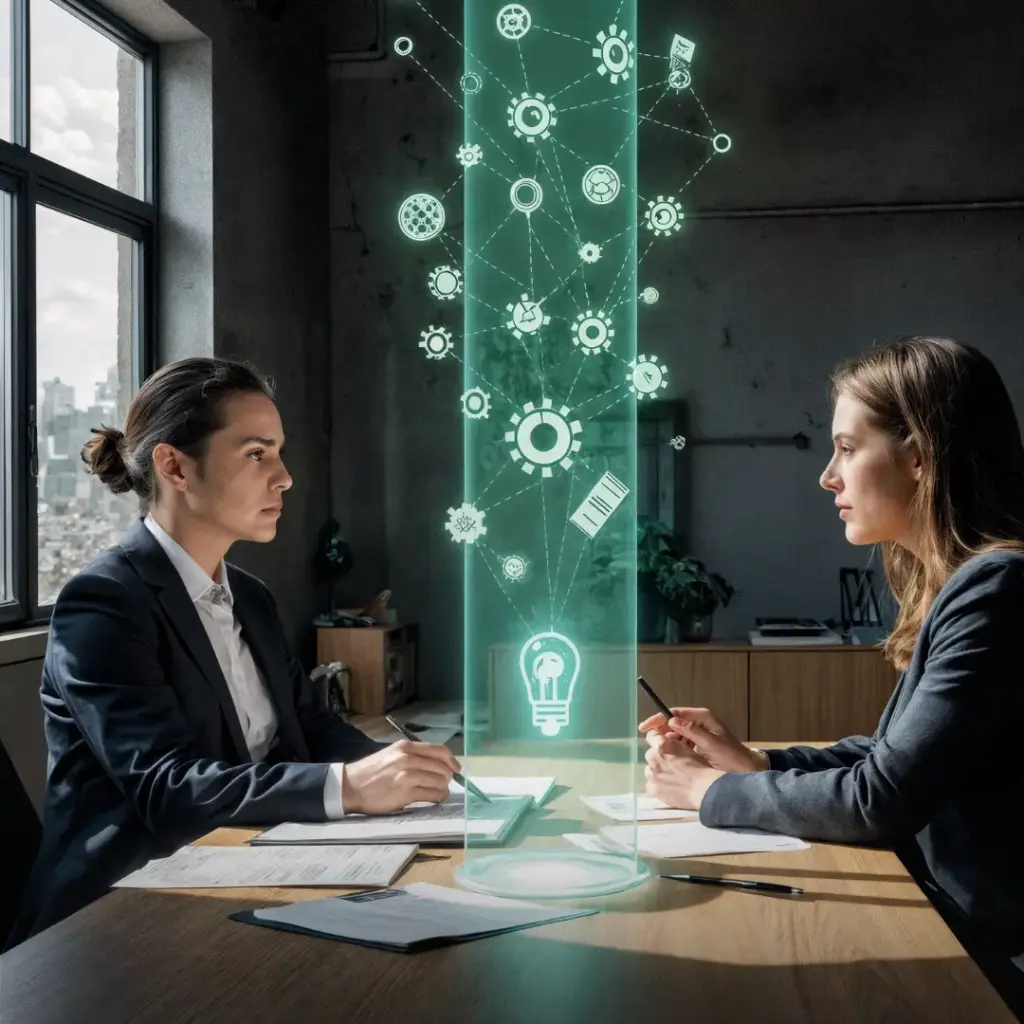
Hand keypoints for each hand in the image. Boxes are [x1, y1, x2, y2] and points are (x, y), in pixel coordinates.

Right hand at [341, 740, 460, 814]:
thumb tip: (436, 763)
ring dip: (443, 787)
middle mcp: (408, 759)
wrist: (350, 787)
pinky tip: (436, 797)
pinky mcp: (406, 793)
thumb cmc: (371, 771)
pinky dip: (438, 797)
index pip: (438, 750)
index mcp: (405, 747)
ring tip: (440, 791)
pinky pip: (432, 795)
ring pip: (439, 781)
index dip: (451, 760)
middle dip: (448, 776)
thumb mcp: (392, 754)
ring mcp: (407, 776)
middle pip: (442, 766)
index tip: (456, 768)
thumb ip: (413, 756)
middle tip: (446, 782)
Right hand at [639, 706, 767, 773]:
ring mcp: (698, 733)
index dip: (658, 719)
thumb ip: (692, 731)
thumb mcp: (712, 744)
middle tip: (650, 744)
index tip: (645, 727)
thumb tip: (671, 721)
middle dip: (659, 731)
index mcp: (702, 717)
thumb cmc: (732, 756)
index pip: (674, 713)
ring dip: (666, 741)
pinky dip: (673, 747)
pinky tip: (668, 756)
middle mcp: (698, 722)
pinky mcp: (697, 744)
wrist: (746, 769)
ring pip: (674, 733)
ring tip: (658, 752)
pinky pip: (680, 742)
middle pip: (672, 722)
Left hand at [644, 733, 723, 810]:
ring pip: (649, 769)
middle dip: (657, 756)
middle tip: (669, 763)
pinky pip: (650, 784)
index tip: (661, 744)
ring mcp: (652, 775)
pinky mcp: (652, 789)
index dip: (656, 738)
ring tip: (668, 776)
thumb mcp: (687, 748)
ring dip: (656, 771)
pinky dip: (656, 785)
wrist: (704, 789)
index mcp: (662, 745)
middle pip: (649, 754)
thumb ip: (673, 744)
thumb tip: (668, 741)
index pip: (650, 736)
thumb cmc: (700, 767)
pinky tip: (667, 787)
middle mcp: (653, 758)